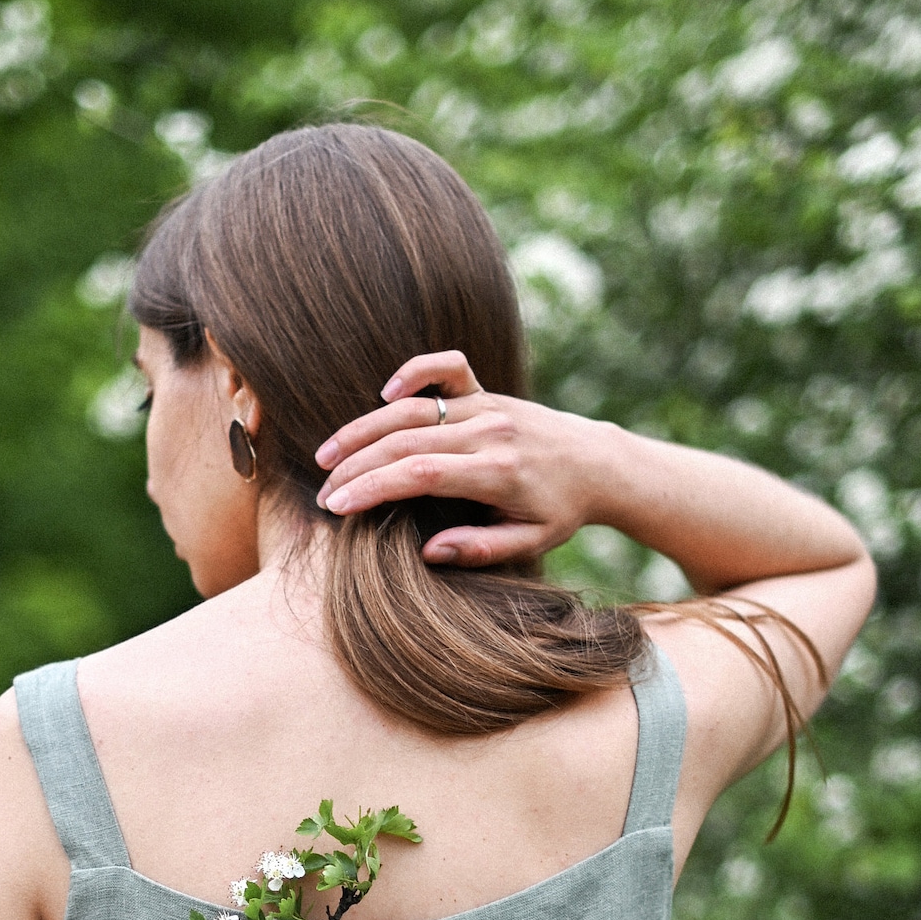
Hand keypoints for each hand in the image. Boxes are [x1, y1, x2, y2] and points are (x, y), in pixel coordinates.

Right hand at [313, 351, 616, 565]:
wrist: (598, 463)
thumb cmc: (560, 510)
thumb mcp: (531, 543)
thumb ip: (480, 549)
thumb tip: (428, 552)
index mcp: (497, 472)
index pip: (420, 475)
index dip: (372, 488)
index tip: (337, 506)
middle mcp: (489, 431)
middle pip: (405, 442)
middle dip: (355, 466)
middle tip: (322, 492)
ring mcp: (487, 404)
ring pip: (412, 409)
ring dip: (363, 430)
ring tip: (326, 456)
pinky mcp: (486, 390)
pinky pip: (446, 367)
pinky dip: (413, 373)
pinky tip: (384, 395)